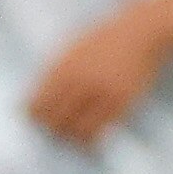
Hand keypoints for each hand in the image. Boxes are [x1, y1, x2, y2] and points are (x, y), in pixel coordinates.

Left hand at [26, 0, 172, 145]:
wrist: (140, 32)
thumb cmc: (103, 40)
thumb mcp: (70, 49)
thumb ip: (52, 73)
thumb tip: (32, 101)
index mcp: (61, 67)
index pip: (34, 106)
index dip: (32, 117)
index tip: (37, 120)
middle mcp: (78, 81)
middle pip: (51, 121)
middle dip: (50, 129)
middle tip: (55, 131)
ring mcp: (100, 93)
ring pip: (73, 131)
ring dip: (69, 138)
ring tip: (73, 135)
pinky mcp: (120, 103)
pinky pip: (97, 133)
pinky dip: (89, 141)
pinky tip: (90, 137)